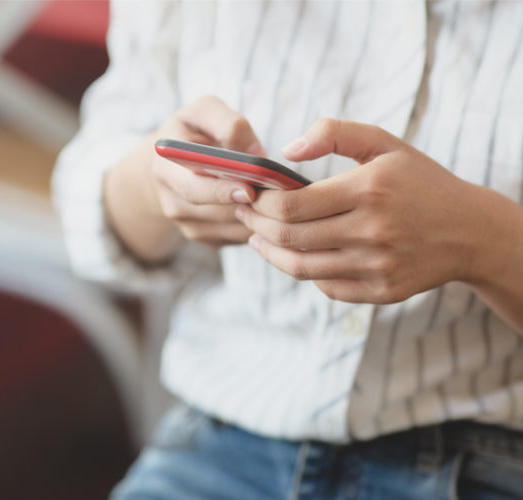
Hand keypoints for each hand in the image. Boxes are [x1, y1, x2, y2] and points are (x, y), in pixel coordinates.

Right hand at [147, 96, 264, 247]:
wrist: (172, 165)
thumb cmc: (193, 133)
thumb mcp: (203, 111)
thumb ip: (228, 123)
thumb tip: (254, 153)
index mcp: (166, 170)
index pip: (192, 189)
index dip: (221, 191)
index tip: (249, 189)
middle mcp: (173, 204)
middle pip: (216, 213)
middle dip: (248, 203)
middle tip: (276, 192)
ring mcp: (188, 227)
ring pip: (232, 228)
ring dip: (257, 214)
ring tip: (275, 193)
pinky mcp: (206, 240)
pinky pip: (238, 238)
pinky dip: (256, 224)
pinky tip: (264, 204)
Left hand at [235, 118, 488, 303]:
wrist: (470, 230)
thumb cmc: (419, 182)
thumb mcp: (384, 144)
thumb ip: (334, 133)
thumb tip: (287, 150)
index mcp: (369, 189)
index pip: (291, 204)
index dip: (260, 202)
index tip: (250, 194)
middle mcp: (373, 230)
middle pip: (289, 236)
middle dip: (256, 224)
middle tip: (246, 214)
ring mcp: (378, 265)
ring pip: (300, 267)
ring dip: (269, 252)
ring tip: (257, 237)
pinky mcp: (382, 291)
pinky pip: (326, 287)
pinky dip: (303, 271)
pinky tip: (294, 255)